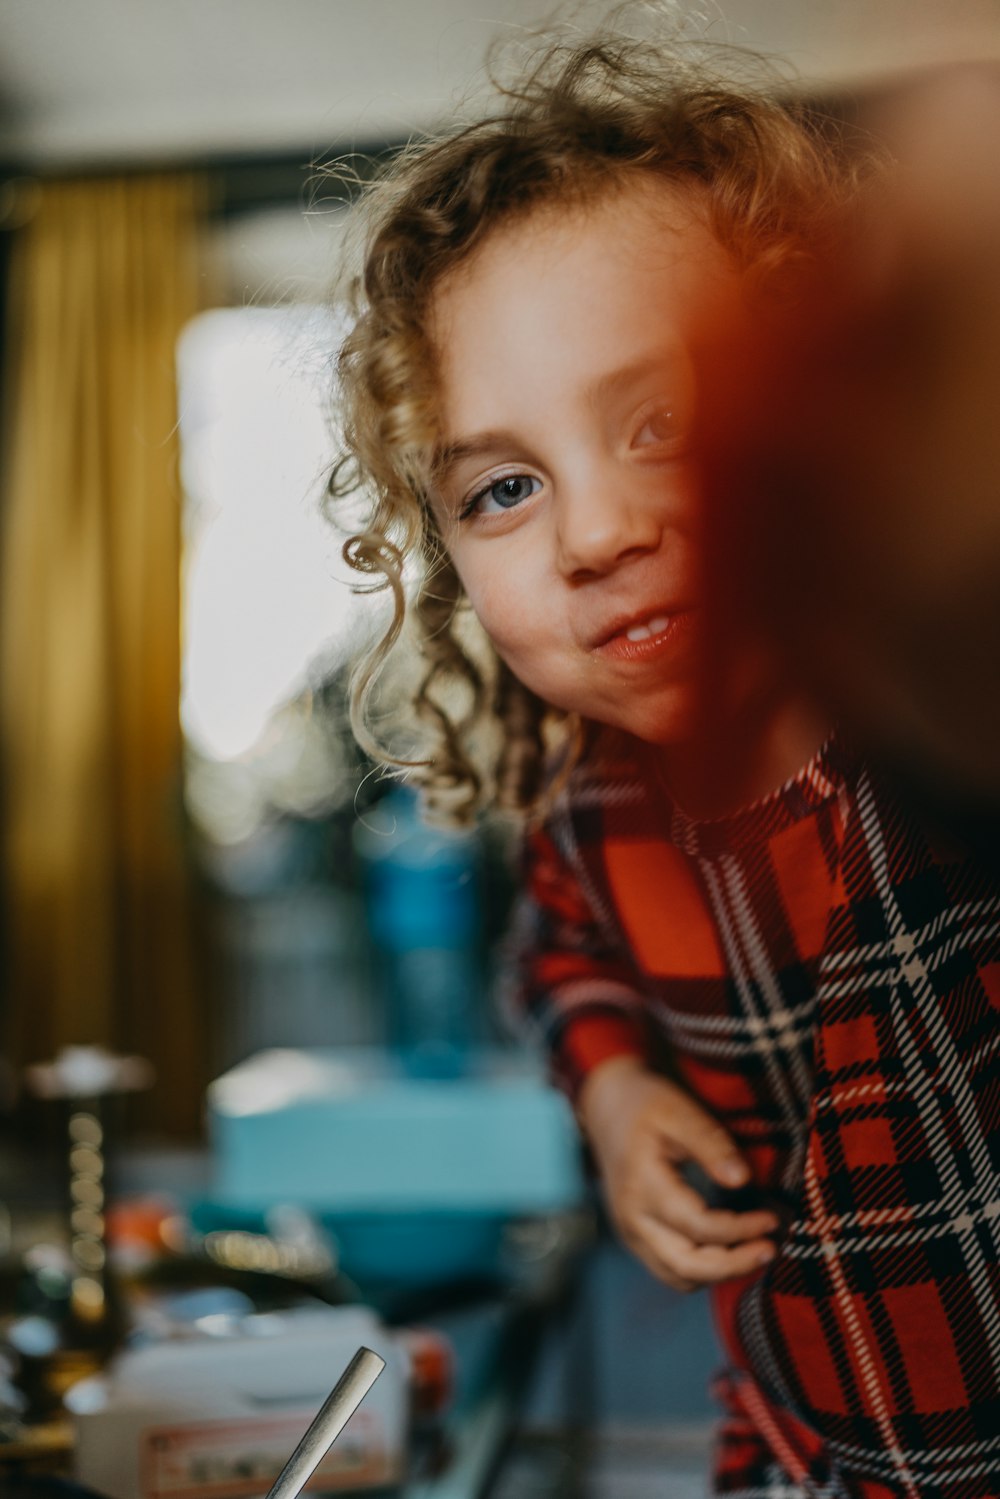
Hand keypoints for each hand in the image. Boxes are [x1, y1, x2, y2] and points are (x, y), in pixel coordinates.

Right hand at [577, 1056, 778, 1292]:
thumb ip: (711, 1144)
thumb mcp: (679, 1111)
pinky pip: (672, 1269)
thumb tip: (742, 1179)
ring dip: (720, 1272)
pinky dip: (704, 1269)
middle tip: (770, 1250)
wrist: (607, 1108)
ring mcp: (632, 1233)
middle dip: (733, 1266)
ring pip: (679, 1276)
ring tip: (756, 1250)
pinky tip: (731, 1249)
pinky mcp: (637, 1238)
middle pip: (685, 1266)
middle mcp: (633, 1219)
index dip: (738, 1229)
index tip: (771, 1219)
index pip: (697, 1226)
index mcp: (642, 1185)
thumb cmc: (645, 1105)